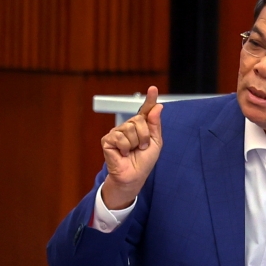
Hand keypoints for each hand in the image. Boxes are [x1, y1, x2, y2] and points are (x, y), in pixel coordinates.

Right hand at [101, 86, 163, 208]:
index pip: (145, 110)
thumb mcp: (155, 142)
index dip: (150, 99)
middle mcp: (128, 126)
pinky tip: (123, 153)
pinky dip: (125, 148)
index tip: (153, 89)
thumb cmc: (143, 161)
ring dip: (135, 143)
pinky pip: (120, 137)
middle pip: (139, 120)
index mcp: (141, 127)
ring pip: (130, 128)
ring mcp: (117, 132)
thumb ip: (155, 124)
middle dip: (144, 136)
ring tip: (132, 151)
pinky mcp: (108, 140)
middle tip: (141, 147)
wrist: (134, 176)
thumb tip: (157, 107)